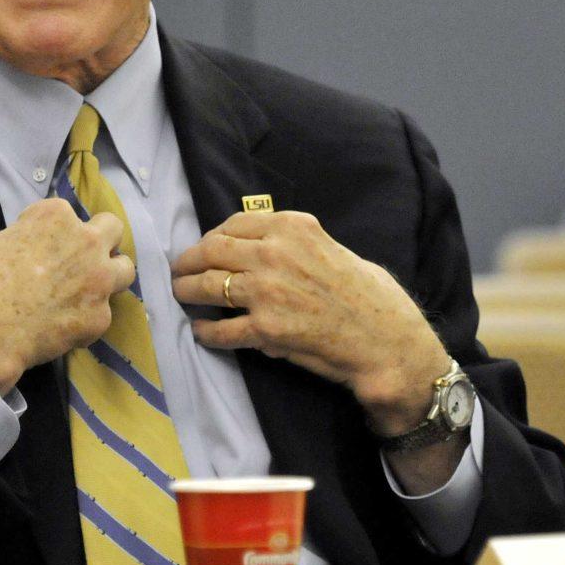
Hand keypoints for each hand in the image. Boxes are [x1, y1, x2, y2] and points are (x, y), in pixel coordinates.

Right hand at [0, 198, 133, 393]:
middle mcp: (85, 241)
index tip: (38, 249)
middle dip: (99, 242)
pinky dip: (88, 320)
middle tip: (79, 261)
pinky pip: (105, 314)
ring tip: (89, 290)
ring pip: (125, 268)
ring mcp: (97, 280)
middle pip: (112, 229)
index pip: (67, 214)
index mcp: (55, 217)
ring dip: (110, 276)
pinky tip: (67, 326)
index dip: (53, 231)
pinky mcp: (100, 317)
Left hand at [171, 210, 448, 435]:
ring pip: (208, 286)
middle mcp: (274, 253)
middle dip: (189, 261)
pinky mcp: (265, 329)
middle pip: (211, 251)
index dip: (211, 236)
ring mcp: (266, 291)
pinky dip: (206, 332)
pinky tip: (202, 332)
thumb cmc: (366, 293)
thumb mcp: (329, 246)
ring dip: (187, 292)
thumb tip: (254, 245)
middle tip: (179, 271)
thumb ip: (290, 242)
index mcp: (292, 227)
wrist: (385, 340)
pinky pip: (221, 329)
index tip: (204, 247)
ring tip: (182, 296)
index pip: (232, 224)